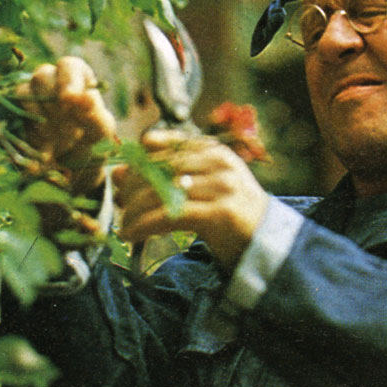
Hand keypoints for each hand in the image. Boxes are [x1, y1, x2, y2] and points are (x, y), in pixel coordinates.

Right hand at [15, 56, 116, 194]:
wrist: (73, 165)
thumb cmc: (92, 140)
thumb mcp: (101, 131)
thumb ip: (97, 116)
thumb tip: (88, 97)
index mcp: (78, 78)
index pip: (70, 65)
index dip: (69, 80)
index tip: (70, 100)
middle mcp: (51, 81)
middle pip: (42, 75)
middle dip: (52, 99)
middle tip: (65, 124)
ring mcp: (31, 96)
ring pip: (24, 90)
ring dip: (39, 115)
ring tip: (57, 139)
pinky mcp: (16, 113)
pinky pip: (11, 111)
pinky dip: (26, 129)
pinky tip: (42, 146)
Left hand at [113, 129, 269, 268]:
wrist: (267, 240)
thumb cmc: (231, 212)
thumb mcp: (204, 185)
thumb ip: (168, 175)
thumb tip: (119, 172)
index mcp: (215, 151)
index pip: (166, 146)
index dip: (139, 162)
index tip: (123, 178)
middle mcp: (219, 163)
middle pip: (160, 168)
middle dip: (133, 188)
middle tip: (120, 205)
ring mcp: (221, 187)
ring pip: (161, 193)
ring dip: (134, 210)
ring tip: (124, 225)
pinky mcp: (219, 213)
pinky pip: (169, 215)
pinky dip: (143, 225)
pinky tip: (130, 234)